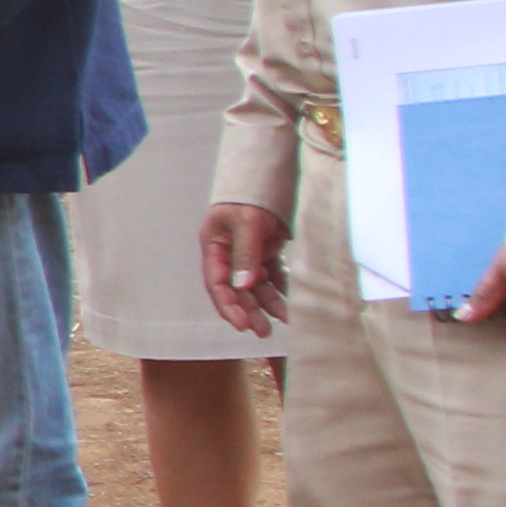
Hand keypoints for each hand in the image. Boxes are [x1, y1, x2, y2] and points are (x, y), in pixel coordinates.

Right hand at [200, 200, 284, 337]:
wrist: (271, 175)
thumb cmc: (251, 196)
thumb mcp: (247, 223)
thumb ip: (246, 254)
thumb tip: (244, 287)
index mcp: (215, 247)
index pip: (217, 283)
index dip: (228, 306)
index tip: (242, 325)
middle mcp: (229, 254)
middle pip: (237, 289)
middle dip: (250, 311)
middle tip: (263, 331)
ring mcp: (248, 253)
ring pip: (256, 285)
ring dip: (267, 303)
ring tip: (283, 320)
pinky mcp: (267, 250)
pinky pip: (273, 275)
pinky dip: (280, 288)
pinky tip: (290, 302)